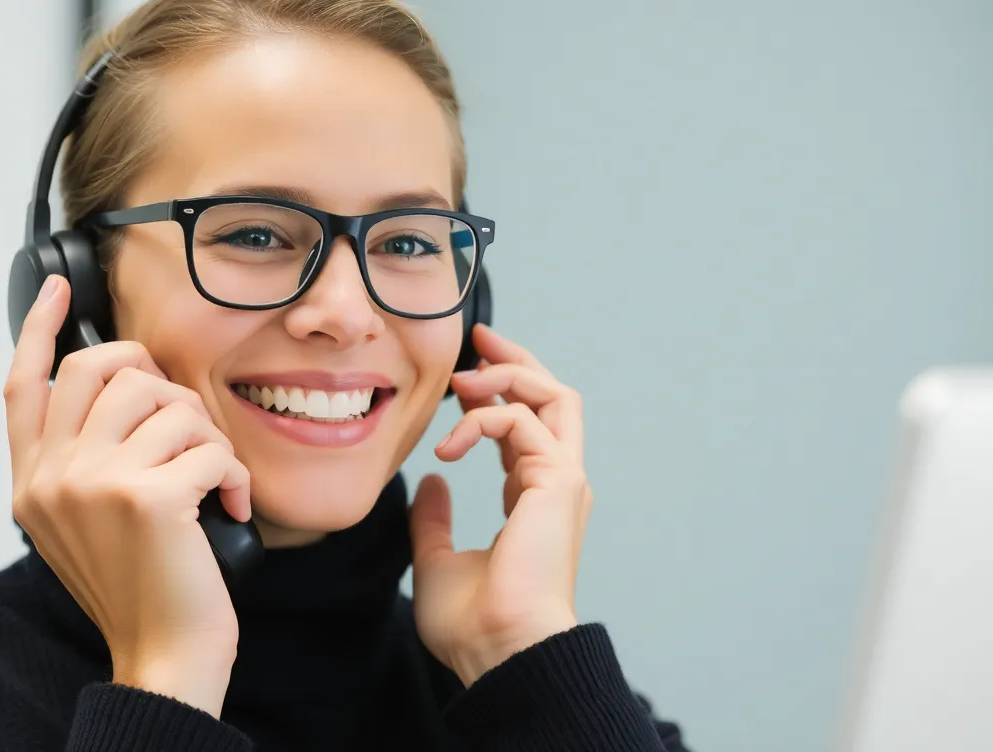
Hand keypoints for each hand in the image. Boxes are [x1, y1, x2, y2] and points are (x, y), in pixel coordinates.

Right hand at [4, 275, 251, 716]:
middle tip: (185, 425)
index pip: (23, 385)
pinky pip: (209, 445)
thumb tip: (121, 387)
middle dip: (158, 380)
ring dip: (205, 435)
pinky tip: (234, 505)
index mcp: (31, 480)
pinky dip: (235, 473)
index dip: (39, 328)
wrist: (162, 654)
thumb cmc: (139, 585)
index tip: (56, 287)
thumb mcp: (83, 520)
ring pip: (167, 401)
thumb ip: (81, 458)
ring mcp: (94, 484)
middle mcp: (51, 477)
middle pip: (103, 369)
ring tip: (211, 477)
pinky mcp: (148, 499)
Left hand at [410, 324, 591, 686]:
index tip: (462, 376)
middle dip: (517, 362)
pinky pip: (523, 421)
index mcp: (534, 500)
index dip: (497, 395)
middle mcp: (556, 484)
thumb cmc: (475, 623)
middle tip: (477, 340)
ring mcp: (564, 481)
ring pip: (555, 396)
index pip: (525, 428)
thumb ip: (434, 520)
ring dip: (508, 374)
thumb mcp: (438, 560)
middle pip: (555, 398)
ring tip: (462, 380)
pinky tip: (448, 444)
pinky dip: (483, 419)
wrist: (501, 652)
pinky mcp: (560, 481)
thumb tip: (428, 482)